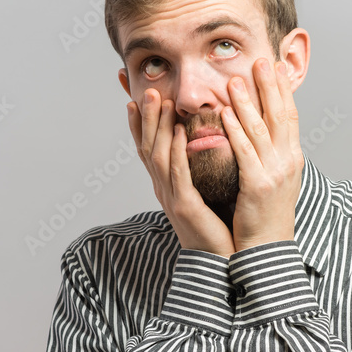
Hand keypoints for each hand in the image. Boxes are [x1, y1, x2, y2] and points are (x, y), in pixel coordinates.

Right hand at [127, 89, 235, 257]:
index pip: (147, 147)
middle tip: (146, 89)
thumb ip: (195, 169)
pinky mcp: (186, 207)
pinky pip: (179, 174)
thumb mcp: (201, 192)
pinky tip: (181, 132)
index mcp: (165, 184)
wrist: (217, 262)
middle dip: (146, 117)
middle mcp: (163, 188)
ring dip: (158, 126)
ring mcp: (171, 197)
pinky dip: (178, 151)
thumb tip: (199, 141)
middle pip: (148, 146)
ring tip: (160, 100)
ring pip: (159, 155)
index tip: (134, 97)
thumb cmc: (213, 227)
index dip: (139, 123)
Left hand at [221, 59, 303, 251]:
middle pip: (280, 115)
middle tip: (261, 60)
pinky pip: (245, 151)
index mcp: (292, 158)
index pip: (290, 116)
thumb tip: (263, 132)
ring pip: (261, 129)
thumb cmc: (266, 216)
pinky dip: (235, 130)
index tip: (276, 66)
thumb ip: (270, 155)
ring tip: (235, 79)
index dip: (283, 90)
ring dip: (248, 102)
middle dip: (269, 86)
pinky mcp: (258, 185)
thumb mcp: (275, 180)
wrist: (267, 250)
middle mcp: (288, 162)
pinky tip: (225, 113)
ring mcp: (275, 173)